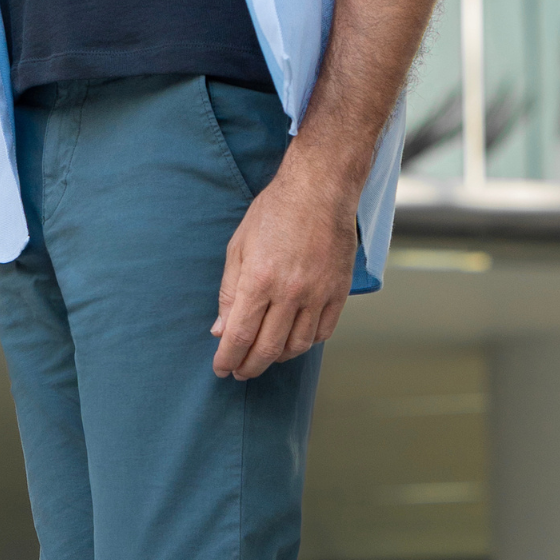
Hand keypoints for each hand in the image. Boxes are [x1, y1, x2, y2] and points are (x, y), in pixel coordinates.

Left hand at [211, 159, 357, 379]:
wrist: (320, 188)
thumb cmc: (275, 211)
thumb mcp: (239, 247)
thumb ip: (229, 292)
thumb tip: (221, 330)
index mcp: (260, 279)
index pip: (240, 336)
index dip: (227, 358)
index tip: (221, 368)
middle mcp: (290, 291)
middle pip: (267, 348)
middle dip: (249, 367)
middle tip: (239, 371)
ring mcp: (319, 293)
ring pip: (298, 346)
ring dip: (277, 358)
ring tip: (264, 356)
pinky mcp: (339, 291)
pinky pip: (323, 332)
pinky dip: (306, 343)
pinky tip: (292, 340)